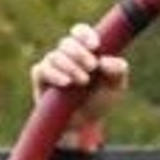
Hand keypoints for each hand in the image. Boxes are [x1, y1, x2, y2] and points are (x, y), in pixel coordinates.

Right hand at [30, 20, 127, 141]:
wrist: (84, 127)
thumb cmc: (99, 102)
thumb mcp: (116, 88)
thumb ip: (118, 71)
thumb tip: (105, 61)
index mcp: (85, 51)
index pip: (80, 32)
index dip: (85, 34)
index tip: (95, 46)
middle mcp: (67, 56)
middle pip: (66, 42)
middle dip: (80, 53)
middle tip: (92, 67)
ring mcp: (52, 67)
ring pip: (54, 56)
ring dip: (69, 66)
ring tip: (82, 81)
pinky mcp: (41, 80)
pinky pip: (41, 70)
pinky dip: (54, 74)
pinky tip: (66, 83)